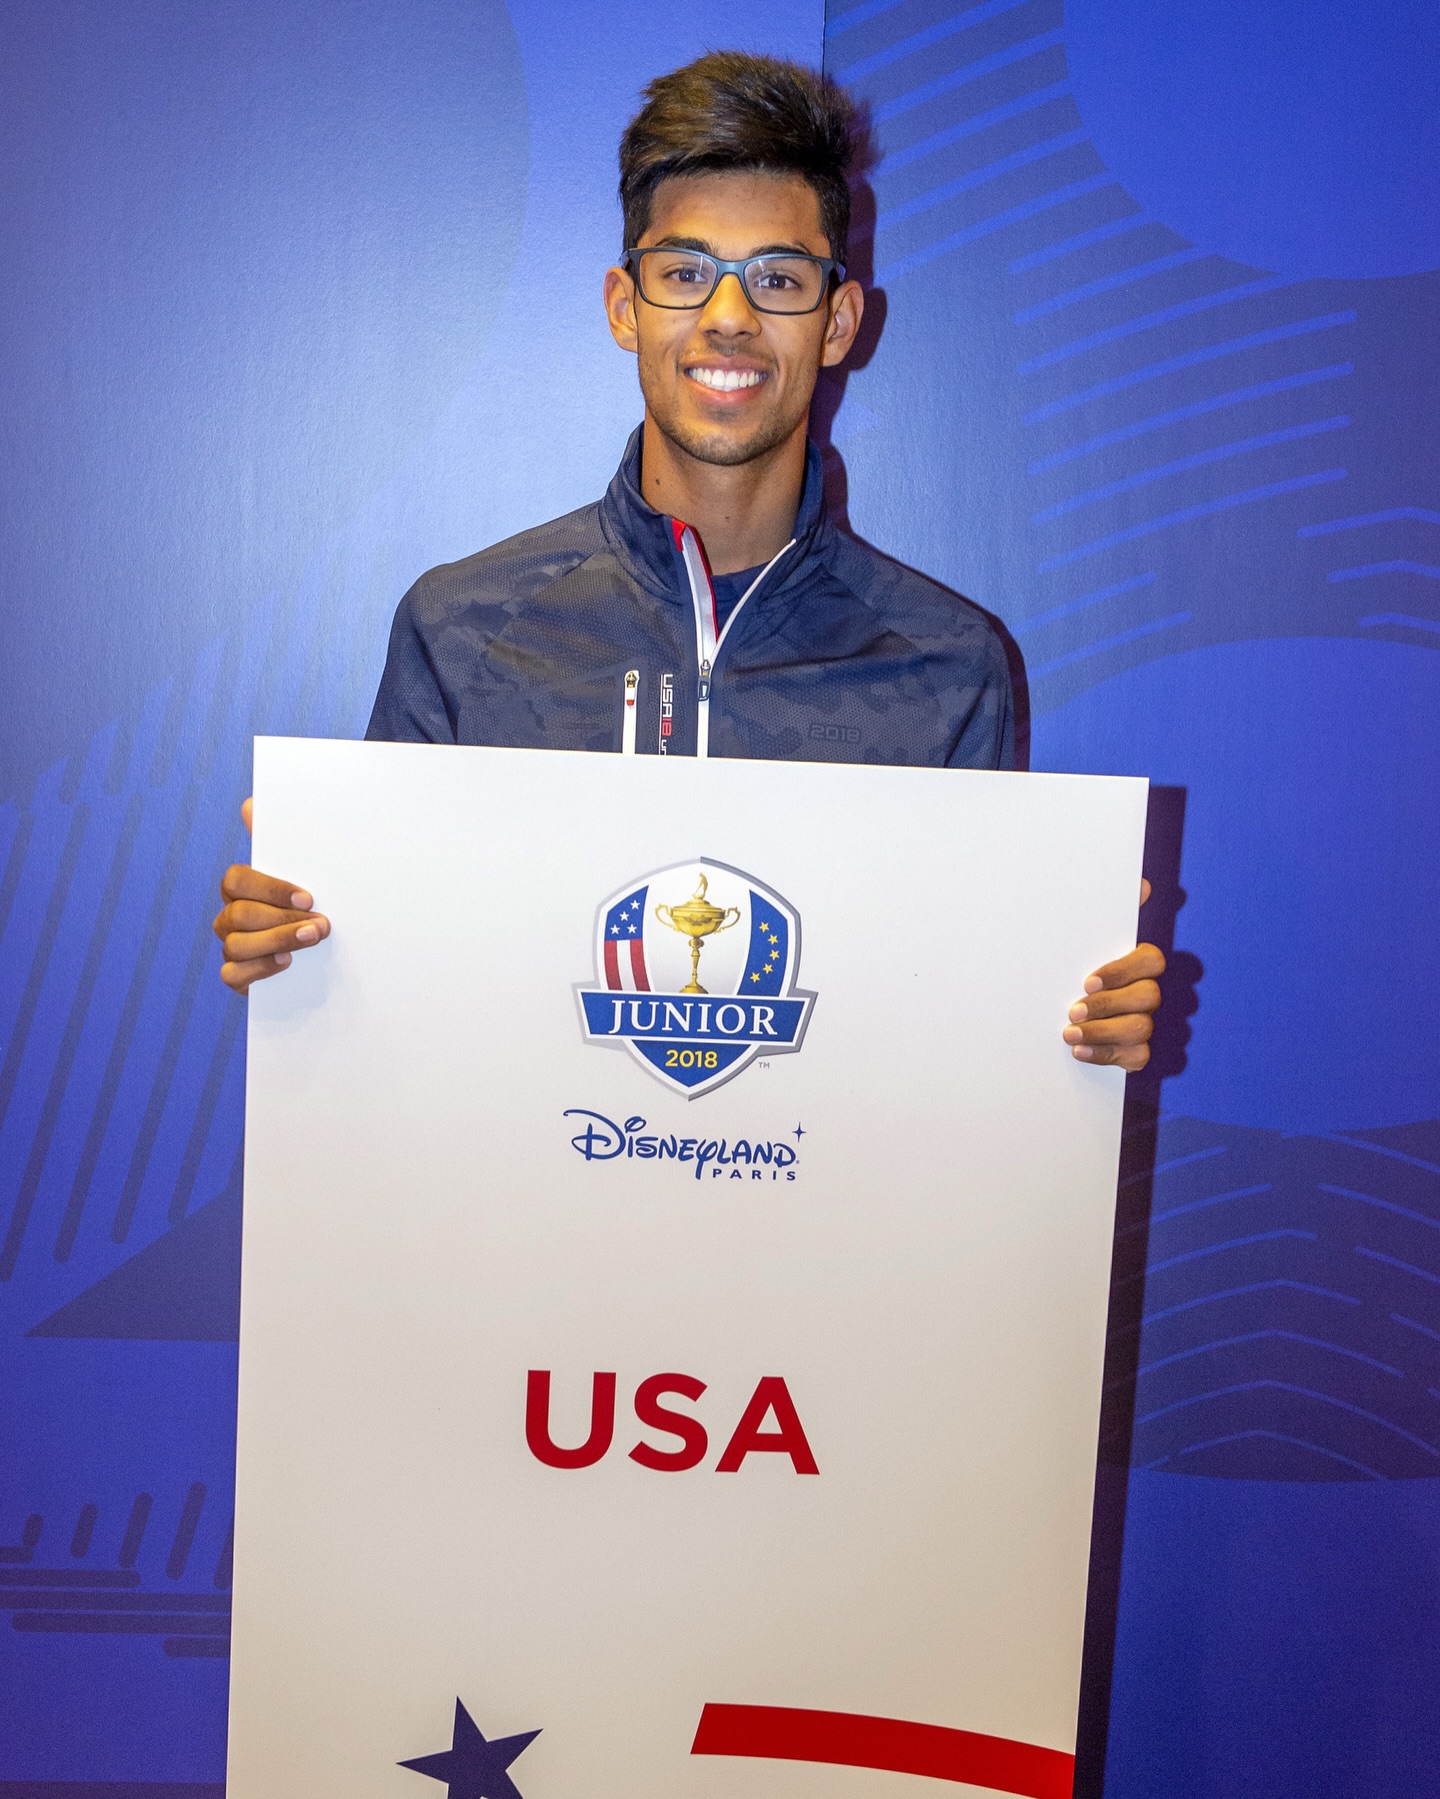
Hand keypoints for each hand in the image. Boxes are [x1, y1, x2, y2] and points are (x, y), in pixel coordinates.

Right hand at [213, 797, 329, 992]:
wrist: (327, 952)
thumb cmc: (311, 904)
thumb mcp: (305, 871)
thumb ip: (284, 840)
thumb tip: (251, 803)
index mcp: (242, 888)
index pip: (236, 881)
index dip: (271, 888)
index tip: (308, 897)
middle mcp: (230, 916)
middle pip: (239, 915)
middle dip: (283, 919)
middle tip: (321, 923)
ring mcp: (232, 946)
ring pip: (235, 945)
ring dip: (277, 942)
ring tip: (312, 939)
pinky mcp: (239, 976)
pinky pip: (232, 975)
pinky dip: (258, 969)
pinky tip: (286, 963)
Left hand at [1063, 878, 1163, 1070]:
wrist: (1046, 1011)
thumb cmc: (1070, 970)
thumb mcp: (1080, 940)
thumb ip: (1108, 909)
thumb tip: (1142, 883)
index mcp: (1136, 964)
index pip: (1151, 960)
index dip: (1122, 971)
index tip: (1087, 981)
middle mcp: (1146, 993)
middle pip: (1148, 997)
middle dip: (1107, 1006)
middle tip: (1073, 1010)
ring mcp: (1144, 1023)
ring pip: (1141, 1028)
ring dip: (1102, 1032)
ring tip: (1068, 1034)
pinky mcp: (1135, 1052)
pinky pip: (1136, 1058)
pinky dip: (1106, 1056)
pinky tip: (1080, 1052)